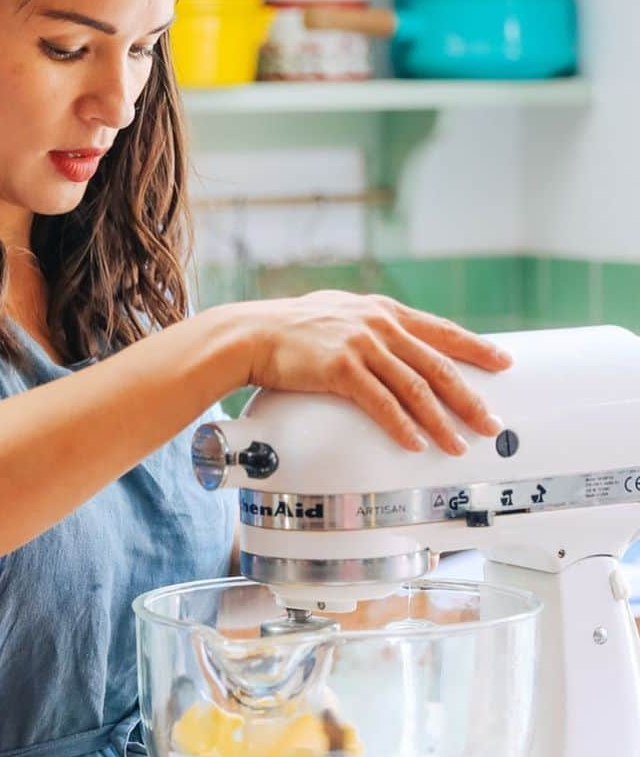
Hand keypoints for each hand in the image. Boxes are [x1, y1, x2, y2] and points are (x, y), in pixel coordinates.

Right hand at [236, 291, 511, 454]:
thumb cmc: (290, 328)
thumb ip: (370, 324)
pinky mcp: (340, 368)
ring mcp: (360, 345)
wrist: (252, 334)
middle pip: (437, 365)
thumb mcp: (339, 312)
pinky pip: (380, 402)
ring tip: (457, 444)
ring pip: (415, 388)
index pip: (441, 330)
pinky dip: (402, 425)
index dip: (476, 347)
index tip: (504, 362)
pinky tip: (415, 442)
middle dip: (469, 398)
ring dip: (441, 421)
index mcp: (382, 311)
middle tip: (491, 422)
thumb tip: (395, 341)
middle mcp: (378, 325)